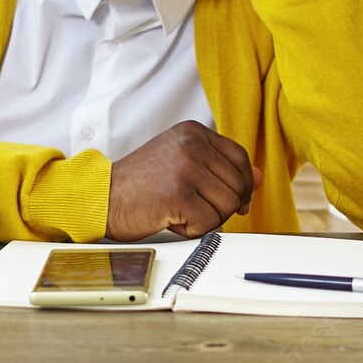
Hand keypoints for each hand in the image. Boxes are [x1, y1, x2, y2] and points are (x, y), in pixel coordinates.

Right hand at [106, 121, 260, 240]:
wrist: (102, 197)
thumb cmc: (139, 184)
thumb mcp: (182, 164)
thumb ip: (220, 168)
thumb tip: (259, 178)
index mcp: (192, 132)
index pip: (239, 158)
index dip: (243, 184)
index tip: (234, 199)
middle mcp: (191, 144)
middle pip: (238, 185)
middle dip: (223, 206)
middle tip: (195, 209)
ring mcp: (185, 168)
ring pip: (228, 205)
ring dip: (208, 218)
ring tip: (180, 211)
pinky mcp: (178, 194)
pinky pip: (210, 223)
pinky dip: (194, 230)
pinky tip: (173, 220)